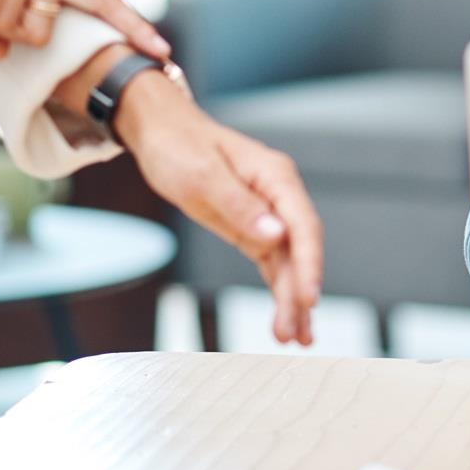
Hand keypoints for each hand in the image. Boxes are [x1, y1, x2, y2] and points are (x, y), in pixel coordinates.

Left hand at [115, 70, 322, 344]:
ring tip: (295, 337)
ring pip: (287, 261)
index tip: (308, 298)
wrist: (160, 131)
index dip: (309, 264)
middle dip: (300, 292)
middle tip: (298, 333)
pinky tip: (285, 316)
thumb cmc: (180, 146)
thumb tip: (276, 236)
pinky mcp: (251, 226)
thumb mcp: (203, 176)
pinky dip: (278, 289)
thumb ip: (241, 207)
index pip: (302, 226)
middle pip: (299, 250)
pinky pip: (271, 262)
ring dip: (291, 299)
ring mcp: (267, 213)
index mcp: (275, 177)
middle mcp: (278, 197)